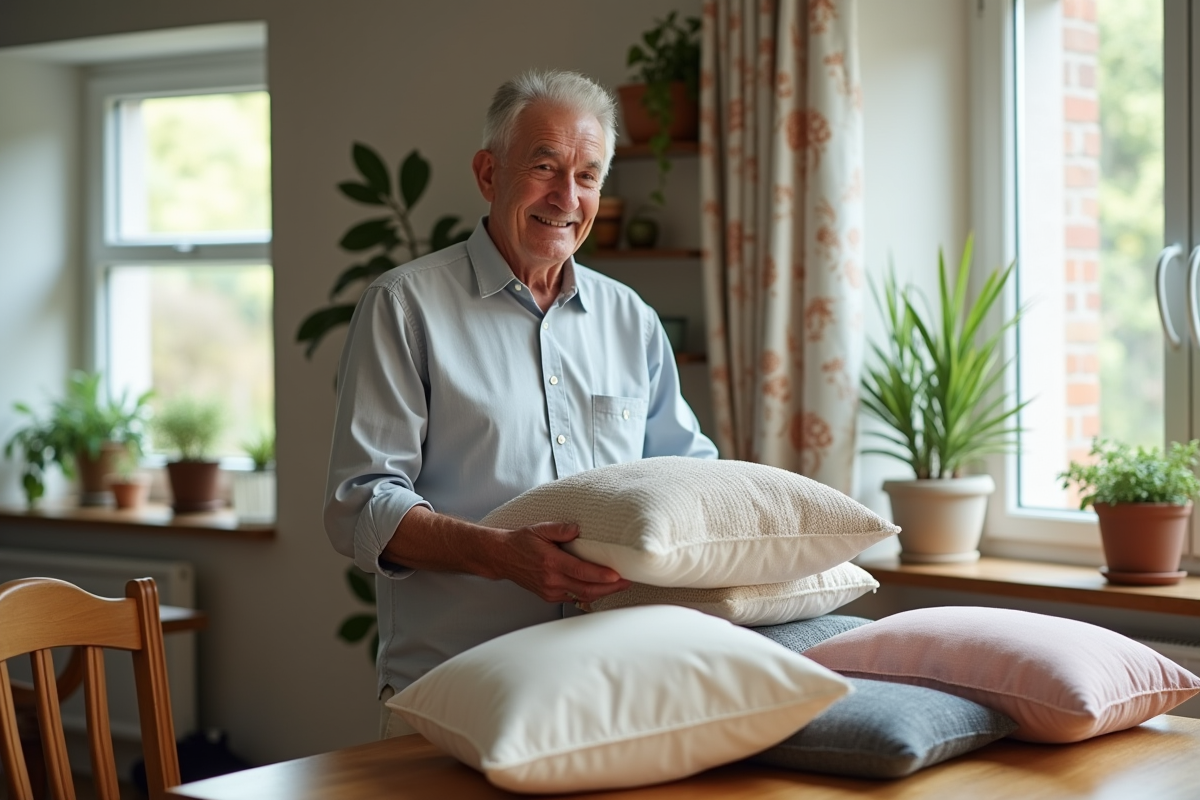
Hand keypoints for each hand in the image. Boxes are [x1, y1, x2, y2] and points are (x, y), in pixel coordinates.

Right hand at [493, 521, 631, 603]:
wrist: (502, 558)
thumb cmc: (521, 542)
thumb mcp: (539, 529)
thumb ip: (559, 529)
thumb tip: (577, 529)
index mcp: (550, 562)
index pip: (580, 571)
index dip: (600, 575)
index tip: (617, 575)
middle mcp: (551, 579)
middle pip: (586, 588)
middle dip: (610, 587)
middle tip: (628, 581)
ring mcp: (551, 590)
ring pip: (582, 596)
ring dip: (603, 592)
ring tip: (620, 585)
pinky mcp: (550, 596)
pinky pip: (574, 597)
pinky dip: (590, 594)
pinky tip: (601, 588)